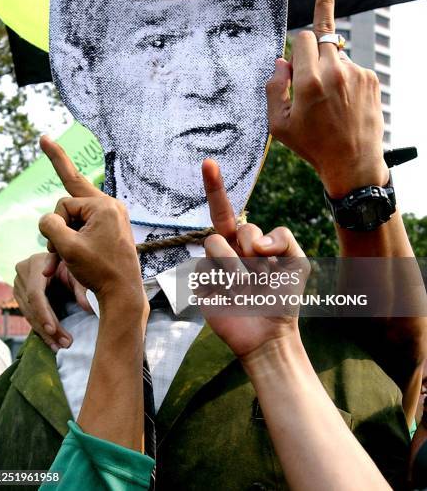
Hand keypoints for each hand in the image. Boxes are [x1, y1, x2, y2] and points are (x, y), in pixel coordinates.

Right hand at [14, 253, 88, 351]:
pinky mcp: (19, 293)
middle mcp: (22, 272)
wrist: (62, 261)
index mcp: (36, 263)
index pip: (35, 294)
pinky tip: (52, 342)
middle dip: (47, 328)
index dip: (43, 313)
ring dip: (44, 333)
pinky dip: (41, 328)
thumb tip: (87, 308)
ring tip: (59, 346)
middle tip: (63, 344)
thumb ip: (81, 289)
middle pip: (31, 307)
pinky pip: (29, 315)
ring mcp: (18, 283)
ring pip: (28, 314)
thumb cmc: (73, 264)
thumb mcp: (77, 273)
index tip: (53, 330)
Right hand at [40, 135, 105, 269]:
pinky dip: (75, 244)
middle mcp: (112, 206)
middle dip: (59, 227)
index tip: (57, 245)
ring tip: (56, 263)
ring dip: (65, 240)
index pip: (65, 204)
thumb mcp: (67, 246)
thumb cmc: (98, 269)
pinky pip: (86, 229)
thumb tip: (46, 218)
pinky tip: (59, 262)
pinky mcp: (113, 229)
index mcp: (104, 206)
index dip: (56, 225)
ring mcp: (114, 217)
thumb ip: (50, 225)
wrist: (122, 292)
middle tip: (52, 234)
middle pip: (72, 207)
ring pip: (77, 221)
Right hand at [201, 159, 308, 359]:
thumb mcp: (298, 263)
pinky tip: (233, 297)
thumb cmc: (283, 298)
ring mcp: (210, 266)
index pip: (227, 210)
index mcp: (245, 241)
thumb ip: (284, 238)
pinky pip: (204, 268)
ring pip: (215, 243)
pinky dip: (225, 282)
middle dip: (247, 244)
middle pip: (225, 223)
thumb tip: (254, 241)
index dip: (216, 186)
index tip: (208, 163)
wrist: (270, 335)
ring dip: (238, 267)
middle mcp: (225, 249)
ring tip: (248, 287)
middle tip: (262, 270)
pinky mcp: (199, 284)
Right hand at [266, 0, 388, 197]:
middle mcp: (335, 72)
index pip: (304, 38)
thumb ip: (273, 89)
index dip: (299, 41)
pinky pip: (352, 67)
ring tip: (328, 100)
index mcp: (309, 82)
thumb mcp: (278, 126)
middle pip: (323, 36)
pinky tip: (342, 102)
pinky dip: (344, 77)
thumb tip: (280, 61)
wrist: (353, 163)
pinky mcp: (371, 79)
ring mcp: (356, 74)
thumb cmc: (312, 146)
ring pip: (337, 53)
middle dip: (314, 41)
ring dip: (328, 66)